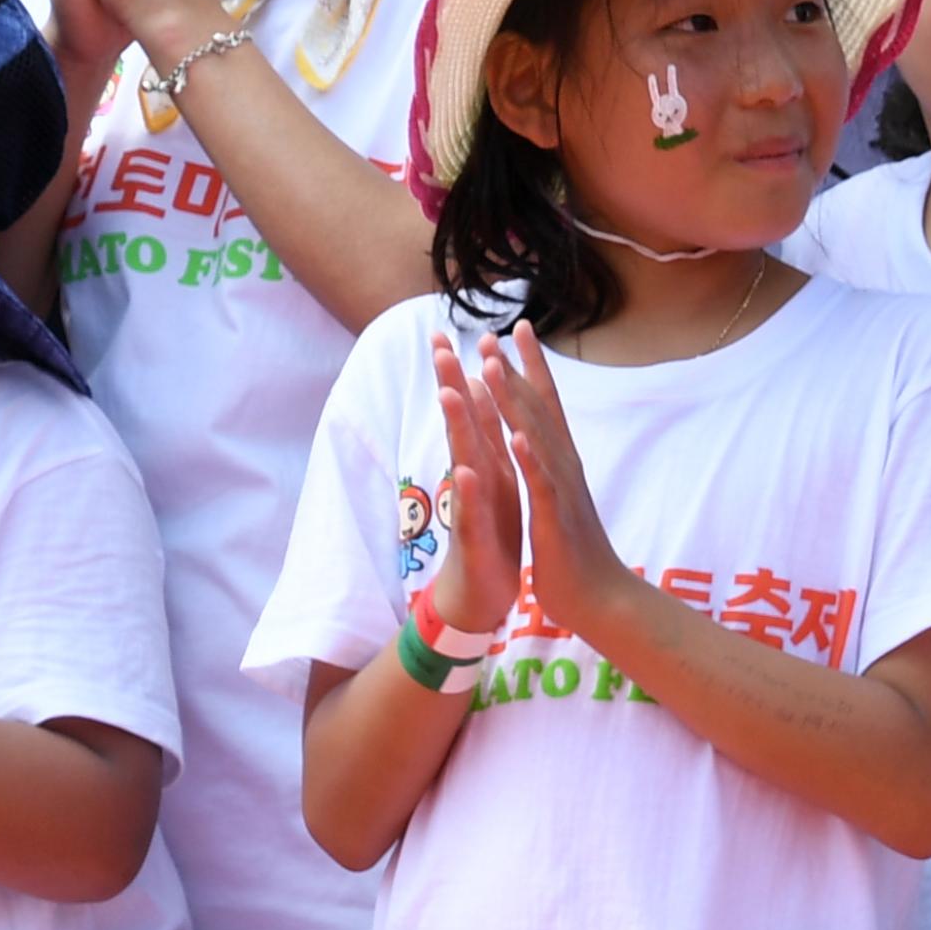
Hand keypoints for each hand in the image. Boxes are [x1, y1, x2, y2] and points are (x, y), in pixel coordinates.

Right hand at [424, 333, 524, 638]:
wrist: (481, 597)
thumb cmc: (490, 538)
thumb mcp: (492, 484)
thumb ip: (481, 441)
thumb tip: (471, 396)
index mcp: (486, 464)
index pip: (472, 411)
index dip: (462, 371)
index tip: (449, 332)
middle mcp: (473, 479)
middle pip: (460, 425)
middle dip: (450, 383)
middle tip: (438, 343)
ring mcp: (470, 507)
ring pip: (462, 462)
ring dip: (456, 428)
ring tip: (450, 392)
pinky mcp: (474, 540)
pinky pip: (472, 513)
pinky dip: (470, 493)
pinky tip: (467, 471)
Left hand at [475, 329, 638, 641]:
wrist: (602, 598)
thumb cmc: (576, 552)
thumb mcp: (562, 499)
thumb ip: (554, 466)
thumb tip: (547, 439)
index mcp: (561, 462)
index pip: (547, 403)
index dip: (531, 365)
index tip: (516, 328)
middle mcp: (564, 467)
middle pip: (539, 409)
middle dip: (515, 369)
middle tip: (493, 331)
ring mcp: (560, 491)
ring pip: (535, 437)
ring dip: (515, 400)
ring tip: (493, 365)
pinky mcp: (555, 519)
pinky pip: (541, 485)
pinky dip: (530, 460)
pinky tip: (515, 437)